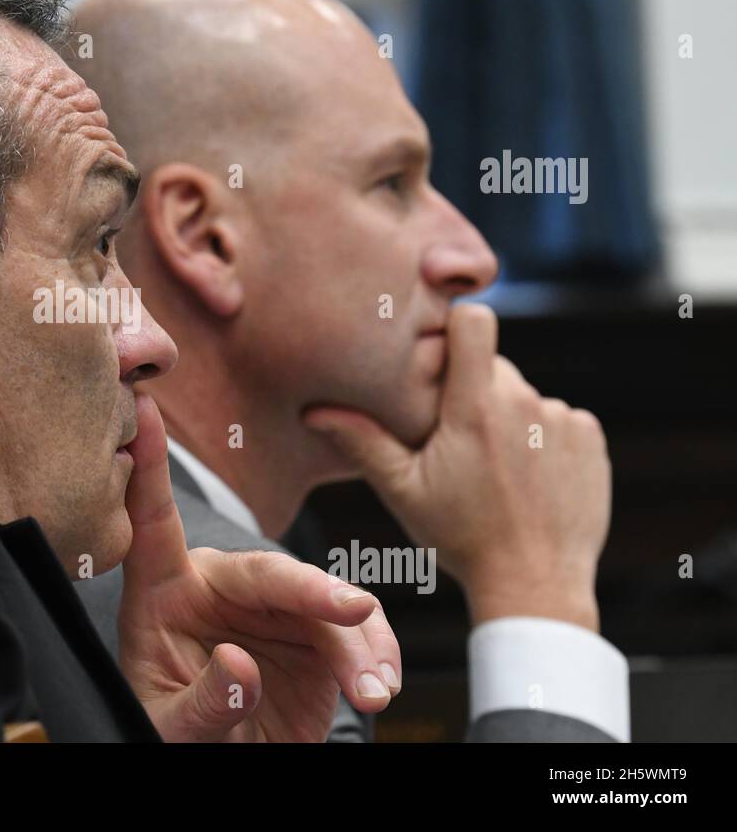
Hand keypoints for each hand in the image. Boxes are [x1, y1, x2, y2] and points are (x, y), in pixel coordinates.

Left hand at [117, 393, 400, 741]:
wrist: (230, 766)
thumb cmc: (176, 734)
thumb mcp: (169, 728)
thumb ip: (203, 701)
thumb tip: (243, 664)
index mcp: (163, 594)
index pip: (152, 524)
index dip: (145, 467)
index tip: (140, 409)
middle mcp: (220, 589)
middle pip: (268, 571)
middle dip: (313, 588)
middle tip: (350, 609)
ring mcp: (273, 609)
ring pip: (327, 605)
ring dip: (358, 646)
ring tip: (372, 692)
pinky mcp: (317, 634)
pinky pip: (357, 632)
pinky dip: (376, 658)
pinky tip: (380, 688)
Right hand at [303, 303, 610, 630]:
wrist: (533, 585)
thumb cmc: (459, 538)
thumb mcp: (402, 490)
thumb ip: (362, 441)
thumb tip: (314, 412)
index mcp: (476, 407)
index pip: (474, 321)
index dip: (455, 329)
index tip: (442, 359)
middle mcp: (526, 403)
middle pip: (493, 365)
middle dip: (472, 390)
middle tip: (456, 441)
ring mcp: (563, 421)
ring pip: (524, 396)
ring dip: (509, 419)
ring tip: (494, 470)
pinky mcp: (590, 440)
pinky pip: (559, 420)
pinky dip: (543, 439)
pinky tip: (527, 479)